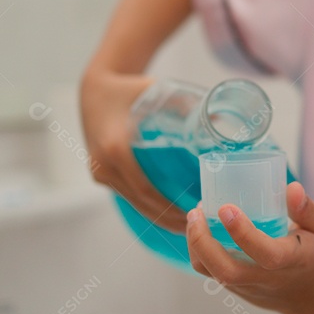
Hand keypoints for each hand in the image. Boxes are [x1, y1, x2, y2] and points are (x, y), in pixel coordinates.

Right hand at [79, 71, 187, 232]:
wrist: (94, 88)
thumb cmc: (129, 88)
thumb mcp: (156, 91)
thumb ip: (185, 105)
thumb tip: (219, 122)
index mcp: (115, 148)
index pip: (145, 188)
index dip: (168, 205)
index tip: (192, 213)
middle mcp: (103, 165)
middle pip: (140, 202)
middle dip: (168, 218)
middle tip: (196, 225)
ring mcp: (99, 172)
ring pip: (133, 202)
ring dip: (158, 216)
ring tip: (186, 224)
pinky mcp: (99, 174)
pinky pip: (126, 194)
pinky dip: (146, 205)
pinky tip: (166, 213)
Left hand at [186, 181, 313, 313]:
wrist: (308, 293)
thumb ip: (308, 208)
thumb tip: (291, 187)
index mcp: (290, 260)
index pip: (265, 253)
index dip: (242, 233)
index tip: (226, 208)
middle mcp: (265, 277)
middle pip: (226, 271)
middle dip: (203, 242)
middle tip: (196, 212)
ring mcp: (247, 285)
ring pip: (212, 274)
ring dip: (196, 246)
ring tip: (194, 216)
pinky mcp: (234, 287)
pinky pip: (210, 273)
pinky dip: (198, 251)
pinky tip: (199, 228)